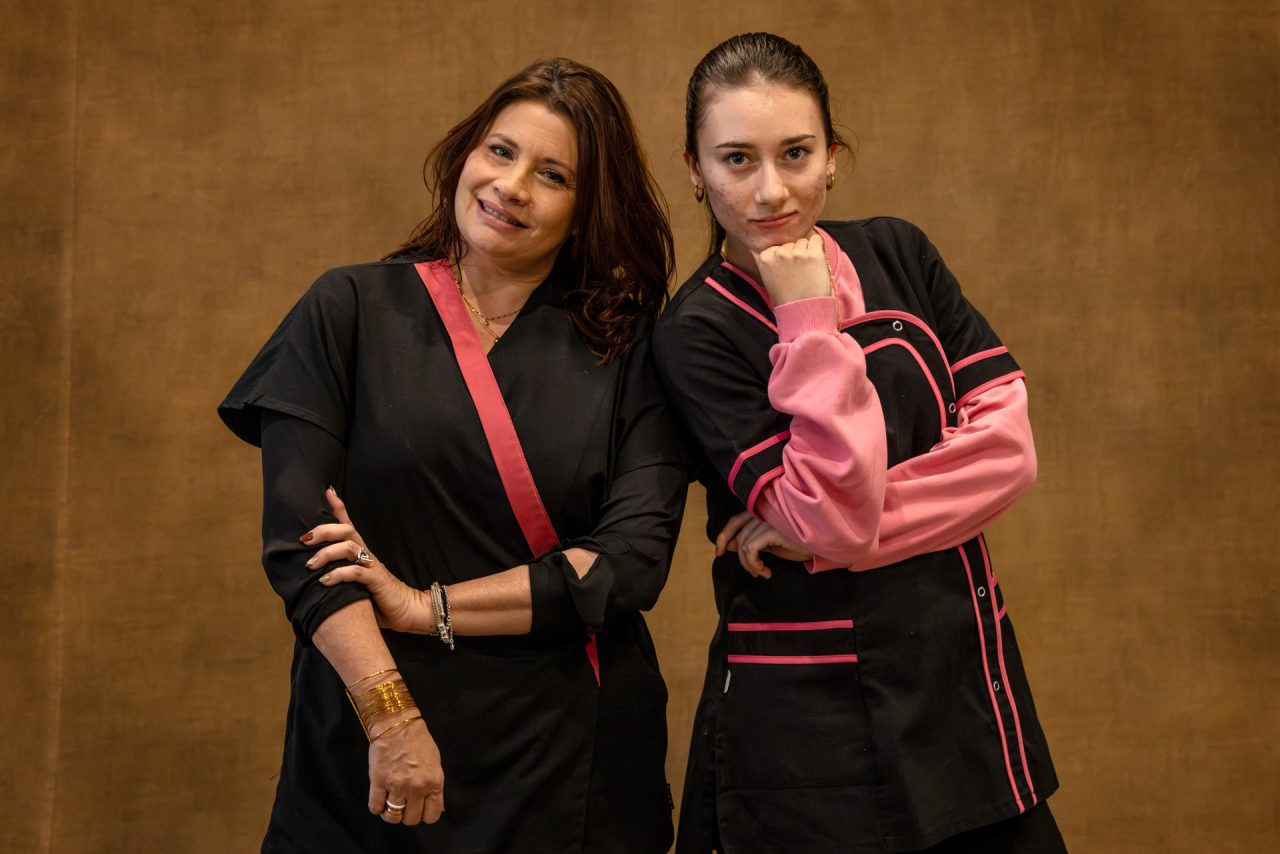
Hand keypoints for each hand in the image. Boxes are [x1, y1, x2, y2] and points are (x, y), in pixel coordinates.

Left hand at [302, 487, 433, 633]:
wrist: (406, 610)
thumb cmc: (378, 597)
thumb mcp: (355, 582)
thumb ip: (340, 574)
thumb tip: (311, 576)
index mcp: (362, 552)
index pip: (348, 524)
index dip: (339, 506)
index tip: (328, 491)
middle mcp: (366, 554)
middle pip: (345, 531)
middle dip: (323, 530)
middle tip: (304, 539)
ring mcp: (372, 566)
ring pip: (348, 547)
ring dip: (326, 553)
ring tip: (310, 565)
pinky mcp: (376, 581)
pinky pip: (355, 572)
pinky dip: (338, 575)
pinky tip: (324, 581)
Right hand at [366, 714, 445, 825]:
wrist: (397, 725)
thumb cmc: (418, 741)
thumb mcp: (435, 764)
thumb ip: (434, 786)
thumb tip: (436, 806)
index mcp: (434, 782)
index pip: (432, 815)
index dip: (424, 815)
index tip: (419, 809)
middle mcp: (417, 787)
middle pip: (412, 819)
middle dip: (407, 814)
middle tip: (404, 804)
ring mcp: (397, 786)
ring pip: (393, 817)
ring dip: (391, 814)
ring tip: (390, 804)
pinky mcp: (378, 782)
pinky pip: (375, 807)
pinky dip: (377, 807)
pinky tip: (379, 800)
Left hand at [715, 511, 812, 578]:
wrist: (822, 546)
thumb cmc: (799, 544)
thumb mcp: (771, 545)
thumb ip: (751, 542)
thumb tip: (727, 545)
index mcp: (763, 512)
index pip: (735, 520)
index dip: (723, 536)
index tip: (719, 552)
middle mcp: (764, 512)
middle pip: (739, 535)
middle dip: (740, 558)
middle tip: (753, 571)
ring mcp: (769, 519)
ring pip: (744, 545)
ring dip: (750, 565)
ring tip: (762, 572)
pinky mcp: (773, 530)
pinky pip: (751, 549)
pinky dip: (754, 563)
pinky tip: (766, 571)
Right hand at [750, 232, 831, 305]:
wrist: (802, 310)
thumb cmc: (785, 297)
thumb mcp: (766, 277)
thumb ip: (763, 260)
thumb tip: (754, 245)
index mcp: (765, 257)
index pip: (775, 244)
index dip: (782, 254)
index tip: (785, 266)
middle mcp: (779, 252)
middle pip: (789, 243)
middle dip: (793, 252)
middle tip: (797, 270)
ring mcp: (796, 253)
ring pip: (802, 241)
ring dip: (806, 250)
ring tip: (806, 268)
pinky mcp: (813, 254)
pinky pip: (816, 239)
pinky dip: (818, 246)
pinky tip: (816, 260)